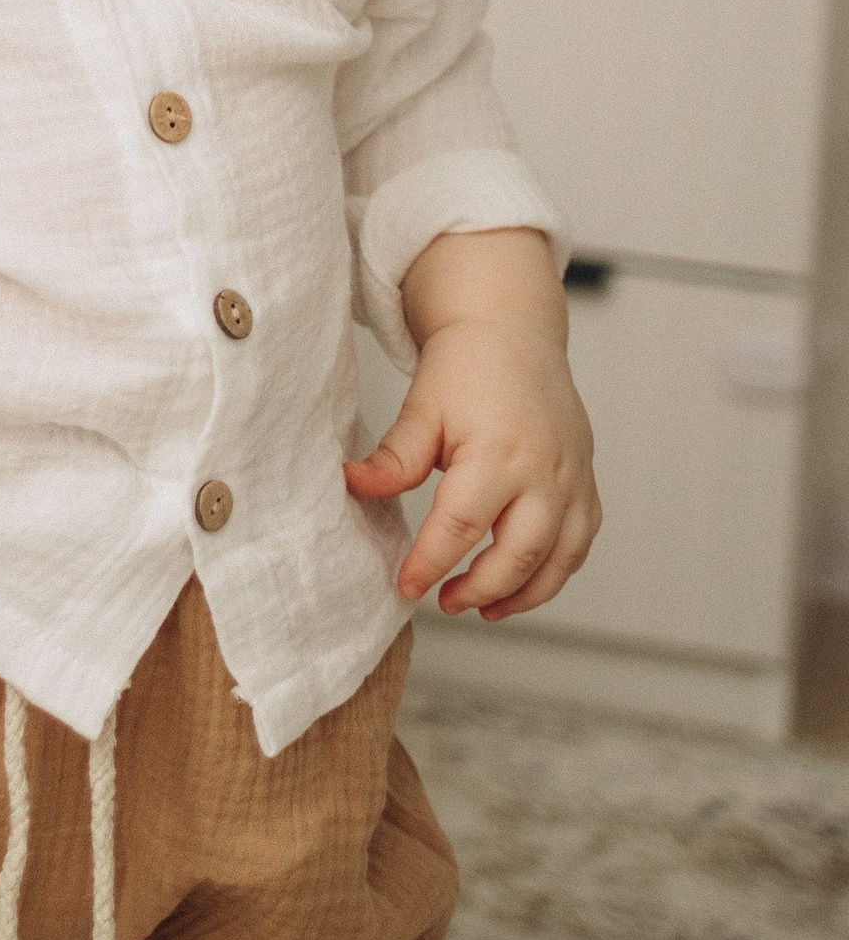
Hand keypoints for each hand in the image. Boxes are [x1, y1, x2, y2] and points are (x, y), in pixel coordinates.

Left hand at [345, 227, 599, 617]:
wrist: (513, 331)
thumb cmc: (465, 367)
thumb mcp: (422, 408)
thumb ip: (394, 458)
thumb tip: (352, 486)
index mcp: (498, 452)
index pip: (460, 526)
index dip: (431, 563)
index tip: (406, 586)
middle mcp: (544, 471)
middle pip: (518, 555)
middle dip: (479, 589)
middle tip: (445, 602)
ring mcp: (573, 479)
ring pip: (559, 560)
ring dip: (523, 594)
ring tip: (483, 608)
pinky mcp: (586, 482)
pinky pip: (580, 542)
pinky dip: (555, 572)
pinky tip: (522, 582)